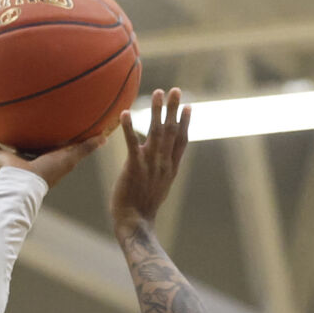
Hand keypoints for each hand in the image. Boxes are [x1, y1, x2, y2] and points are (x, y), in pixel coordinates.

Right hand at [0, 130, 107, 188]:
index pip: (52, 146)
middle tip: (31, 120)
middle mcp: (30, 159)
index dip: (55, 138)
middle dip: (32, 136)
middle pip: (31, 145)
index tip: (57, 124)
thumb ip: (86, 147)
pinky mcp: (2, 160)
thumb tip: (105, 137)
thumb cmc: (49, 172)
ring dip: (10, 137)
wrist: (26, 184)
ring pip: (13, 146)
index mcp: (46, 159)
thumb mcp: (71, 157)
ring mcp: (16, 161)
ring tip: (7, 121)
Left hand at [110, 87, 189, 239]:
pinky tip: (126, 113)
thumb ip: (163, 172)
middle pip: (171, 131)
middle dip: (173, 109)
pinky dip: (129, 127)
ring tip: (157, 92)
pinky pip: (132, 143)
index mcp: (170, 168)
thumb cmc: (143, 208)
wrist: (135, 223)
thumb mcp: (160, 188)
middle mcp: (163, 163)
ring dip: (156, 111)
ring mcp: (150, 164)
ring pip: (156, 132)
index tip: (187, 106)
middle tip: (175, 89)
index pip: (181, 141)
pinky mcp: (134, 167)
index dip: (185, 123)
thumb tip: (164, 164)